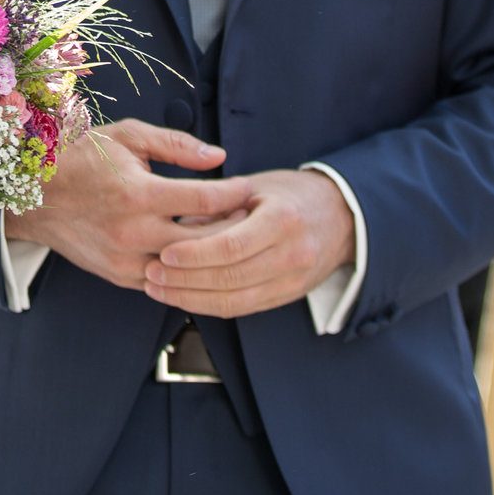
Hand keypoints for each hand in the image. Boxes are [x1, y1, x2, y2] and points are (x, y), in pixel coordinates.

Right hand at [6, 120, 249, 289]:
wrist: (34, 195)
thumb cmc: (83, 157)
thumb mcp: (128, 136)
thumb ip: (177, 145)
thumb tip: (220, 158)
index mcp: (138, 194)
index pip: (205, 200)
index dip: (236, 193)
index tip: (250, 187)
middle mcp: (133, 233)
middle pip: (205, 242)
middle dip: (235, 228)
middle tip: (252, 216)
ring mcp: (126, 260)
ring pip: (188, 269)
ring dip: (212, 254)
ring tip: (231, 235)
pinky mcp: (120, 276)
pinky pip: (167, 280)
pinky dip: (186, 268)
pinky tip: (199, 252)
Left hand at [143, 168, 354, 319]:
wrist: (342, 216)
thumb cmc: (292, 194)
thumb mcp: (256, 186)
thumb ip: (218, 207)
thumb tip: (176, 226)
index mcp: (283, 220)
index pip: (232, 246)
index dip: (194, 255)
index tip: (163, 254)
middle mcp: (292, 254)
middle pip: (230, 278)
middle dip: (185, 280)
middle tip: (151, 274)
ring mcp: (293, 280)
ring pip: (235, 300)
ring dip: (191, 299)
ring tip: (158, 289)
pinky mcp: (288, 296)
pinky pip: (244, 308)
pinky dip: (210, 305)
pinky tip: (184, 297)